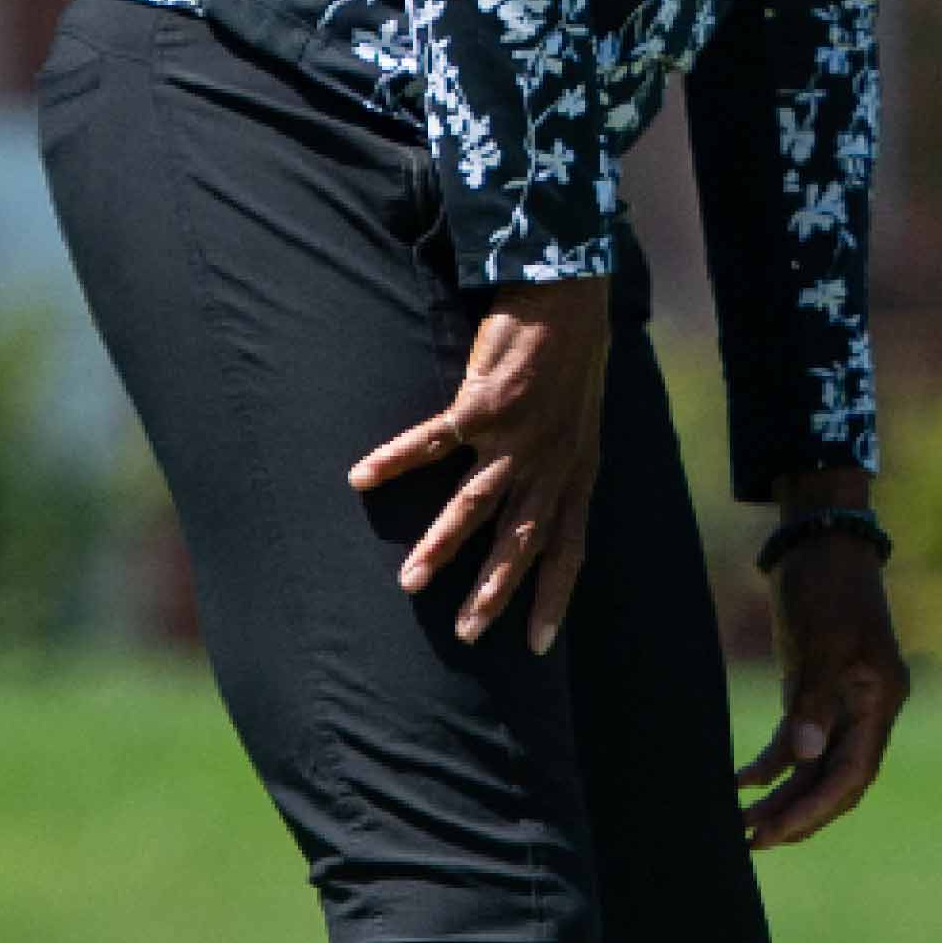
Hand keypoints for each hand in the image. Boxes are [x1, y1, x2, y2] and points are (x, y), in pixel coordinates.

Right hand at [347, 276, 610, 654]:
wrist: (570, 297)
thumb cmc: (570, 361)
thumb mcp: (580, 425)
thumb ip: (560, 467)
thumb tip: (538, 502)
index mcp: (576, 472)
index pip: (571, 549)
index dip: (556, 597)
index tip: (540, 645)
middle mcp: (551, 463)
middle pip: (522, 541)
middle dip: (495, 592)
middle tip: (467, 635)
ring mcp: (518, 436)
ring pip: (476, 505)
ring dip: (441, 546)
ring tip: (409, 582)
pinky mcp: (485, 403)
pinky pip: (432, 441)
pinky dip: (395, 459)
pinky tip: (361, 477)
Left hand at [739, 529, 910, 850]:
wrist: (820, 541)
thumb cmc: (826, 586)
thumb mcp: (821, 642)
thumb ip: (812, 701)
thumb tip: (800, 760)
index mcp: (880, 701)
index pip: (853, 774)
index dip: (815, 809)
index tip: (774, 833)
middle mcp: (867, 710)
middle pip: (836, 780)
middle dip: (798, 814)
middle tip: (751, 842)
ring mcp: (844, 701)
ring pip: (816, 766)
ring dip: (783, 796)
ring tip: (742, 825)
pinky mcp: (818, 690)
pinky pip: (800, 741)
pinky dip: (774, 764)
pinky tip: (744, 782)